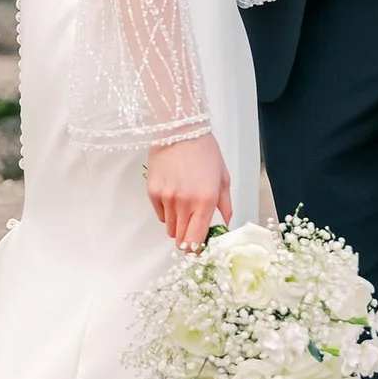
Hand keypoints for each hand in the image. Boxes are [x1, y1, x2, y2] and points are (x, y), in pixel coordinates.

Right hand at [147, 134, 231, 252]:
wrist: (181, 129)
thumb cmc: (204, 151)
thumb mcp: (223, 178)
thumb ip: (224, 205)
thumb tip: (224, 223)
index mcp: (205, 202)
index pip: (196, 240)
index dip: (196, 249)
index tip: (199, 246)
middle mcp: (184, 203)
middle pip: (180, 239)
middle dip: (188, 238)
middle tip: (193, 227)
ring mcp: (166, 198)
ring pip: (170, 228)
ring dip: (178, 223)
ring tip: (184, 205)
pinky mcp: (153, 192)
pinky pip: (160, 214)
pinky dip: (167, 211)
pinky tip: (174, 194)